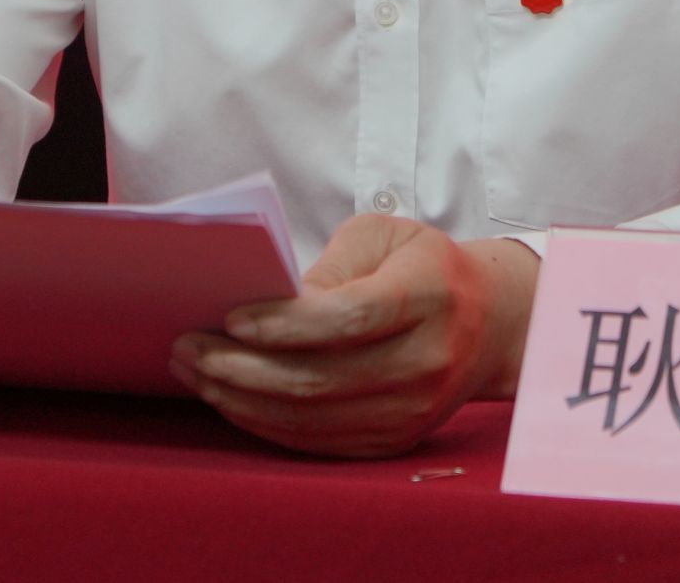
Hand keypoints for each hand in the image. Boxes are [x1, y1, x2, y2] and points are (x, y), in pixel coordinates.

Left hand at [169, 213, 539, 457]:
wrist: (492, 322)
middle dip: (242, 366)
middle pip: (322, 377)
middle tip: (187, 347)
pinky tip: (232, 400)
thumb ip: (331, 266)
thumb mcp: (385, 238)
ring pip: (314, 416)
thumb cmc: (424, 265)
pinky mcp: (398, 439)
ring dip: (243, 399)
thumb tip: (268, 302)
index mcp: (429, 295)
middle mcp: (427, 359)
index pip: (349, 318)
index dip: (286, 324)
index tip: (231, 317)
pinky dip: (268, 425)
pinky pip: (321, 441)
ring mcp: (414, 409)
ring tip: (195, 373)